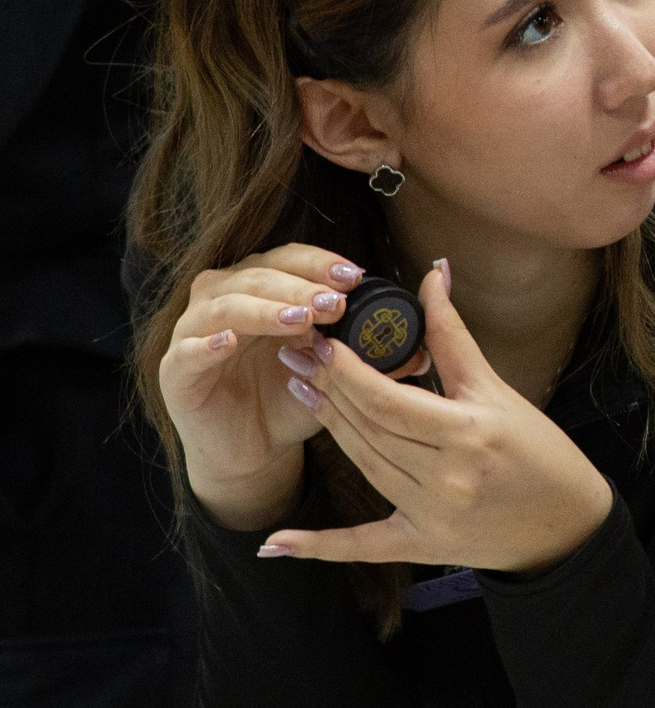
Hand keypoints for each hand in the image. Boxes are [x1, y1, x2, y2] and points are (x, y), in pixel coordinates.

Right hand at [159, 245, 422, 528]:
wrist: (250, 448)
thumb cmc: (291, 398)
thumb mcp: (336, 373)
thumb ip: (372, 356)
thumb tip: (424, 351)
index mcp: (262, 287)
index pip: (290, 259)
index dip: (320, 264)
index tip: (356, 276)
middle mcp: (224, 297)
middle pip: (259, 275)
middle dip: (300, 286)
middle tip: (335, 302)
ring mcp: (195, 330)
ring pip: (226, 303)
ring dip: (265, 308)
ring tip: (301, 320)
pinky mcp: (176, 368)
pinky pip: (189, 349)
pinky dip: (209, 343)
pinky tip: (232, 342)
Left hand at [259, 261, 613, 574]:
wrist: (567, 524)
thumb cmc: (540, 451)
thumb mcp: (499, 390)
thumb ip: (454, 336)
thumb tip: (432, 274)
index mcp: (470, 432)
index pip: (389, 398)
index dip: (347, 369)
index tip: (320, 340)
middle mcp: (448, 475)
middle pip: (370, 427)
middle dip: (330, 387)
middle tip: (296, 352)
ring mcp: (432, 514)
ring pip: (364, 464)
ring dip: (328, 427)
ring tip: (300, 389)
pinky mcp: (423, 545)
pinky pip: (363, 545)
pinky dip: (320, 546)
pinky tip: (275, 544)